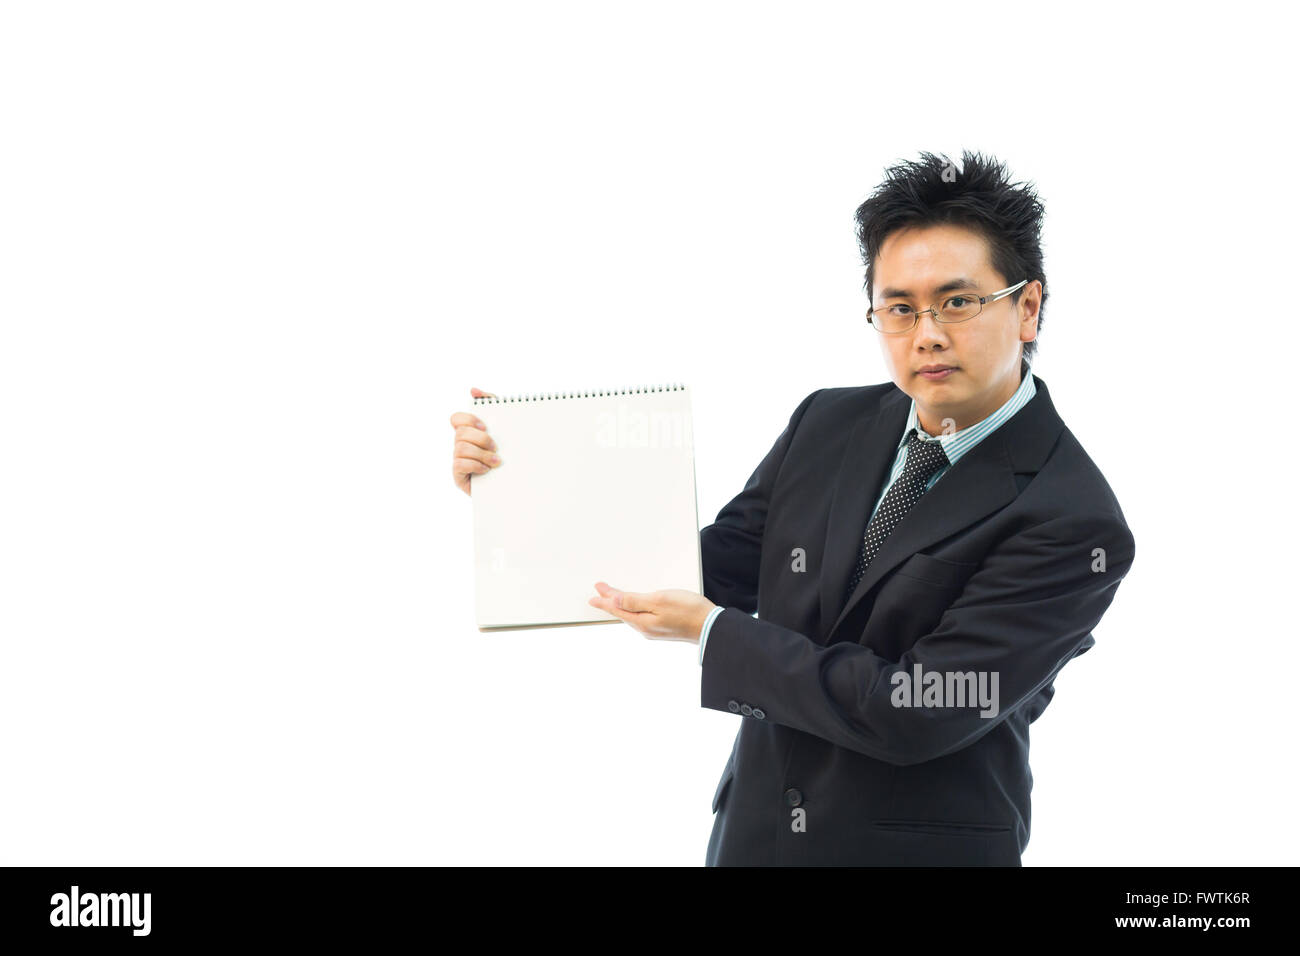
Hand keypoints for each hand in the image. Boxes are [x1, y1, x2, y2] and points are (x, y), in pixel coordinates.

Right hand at [449, 386, 499, 495]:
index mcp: (469, 432)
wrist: (514, 484)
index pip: (456, 418)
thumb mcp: (504, 428)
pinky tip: (486, 470)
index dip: (468, 419)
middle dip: (481, 439)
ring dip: (481, 454)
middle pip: (460, 433)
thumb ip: (491, 404)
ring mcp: (458, 460)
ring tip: (496, 462)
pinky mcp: (458, 476)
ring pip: (460, 448)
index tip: (485, 426)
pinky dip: (475, 465)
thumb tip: (473, 390)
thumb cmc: (507, 454)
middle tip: (496, 447)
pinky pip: (458, 464)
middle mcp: (460, 445)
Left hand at [587, 582, 716, 642]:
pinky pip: (641, 617)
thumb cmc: (688, 611)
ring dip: (621, 605)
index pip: (617, 609)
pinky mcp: (664, 627)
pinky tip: (634, 606)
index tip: (594, 593)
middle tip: (599, 592)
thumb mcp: (658, 601)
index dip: (605, 600)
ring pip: (632, 616)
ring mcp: (655, 629)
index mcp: (642, 623)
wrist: (711, 626)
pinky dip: (634, 609)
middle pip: (623, 613)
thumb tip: (614, 602)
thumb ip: (635, 601)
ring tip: (612, 598)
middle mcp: (646, 629)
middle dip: (611, 602)